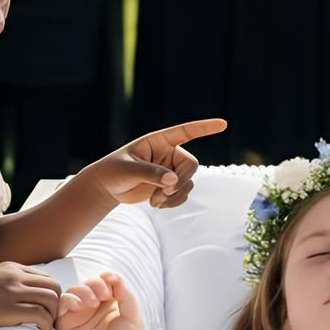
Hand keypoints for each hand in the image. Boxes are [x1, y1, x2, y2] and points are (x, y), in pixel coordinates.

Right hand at [0, 261, 62, 329]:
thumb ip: (6, 286)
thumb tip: (22, 301)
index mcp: (10, 267)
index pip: (45, 277)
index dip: (49, 295)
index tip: (45, 311)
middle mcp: (14, 275)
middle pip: (54, 286)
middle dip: (56, 305)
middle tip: (49, 322)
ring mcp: (12, 291)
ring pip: (52, 299)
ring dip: (53, 316)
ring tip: (44, 329)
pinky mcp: (8, 309)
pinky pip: (41, 315)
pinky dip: (46, 325)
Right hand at [57, 270, 143, 329]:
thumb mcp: (133, 318)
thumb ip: (125, 294)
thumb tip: (112, 275)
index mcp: (111, 307)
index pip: (106, 283)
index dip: (108, 279)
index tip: (111, 284)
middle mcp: (93, 310)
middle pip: (89, 284)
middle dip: (96, 283)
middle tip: (103, 295)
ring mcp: (78, 317)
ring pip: (74, 290)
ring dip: (84, 290)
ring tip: (93, 303)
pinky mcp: (64, 325)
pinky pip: (61, 303)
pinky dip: (70, 299)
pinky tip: (80, 306)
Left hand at [78, 117, 227, 209]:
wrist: (107, 187)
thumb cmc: (114, 170)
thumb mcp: (129, 169)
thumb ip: (151, 173)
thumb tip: (173, 180)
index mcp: (159, 141)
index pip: (185, 131)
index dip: (204, 128)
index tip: (223, 124)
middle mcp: (168, 153)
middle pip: (191, 165)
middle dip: (181, 180)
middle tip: (165, 193)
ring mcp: (170, 170)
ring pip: (188, 182)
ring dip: (175, 195)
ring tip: (155, 201)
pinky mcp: (169, 186)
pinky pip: (182, 194)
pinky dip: (173, 202)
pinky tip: (156, 205)